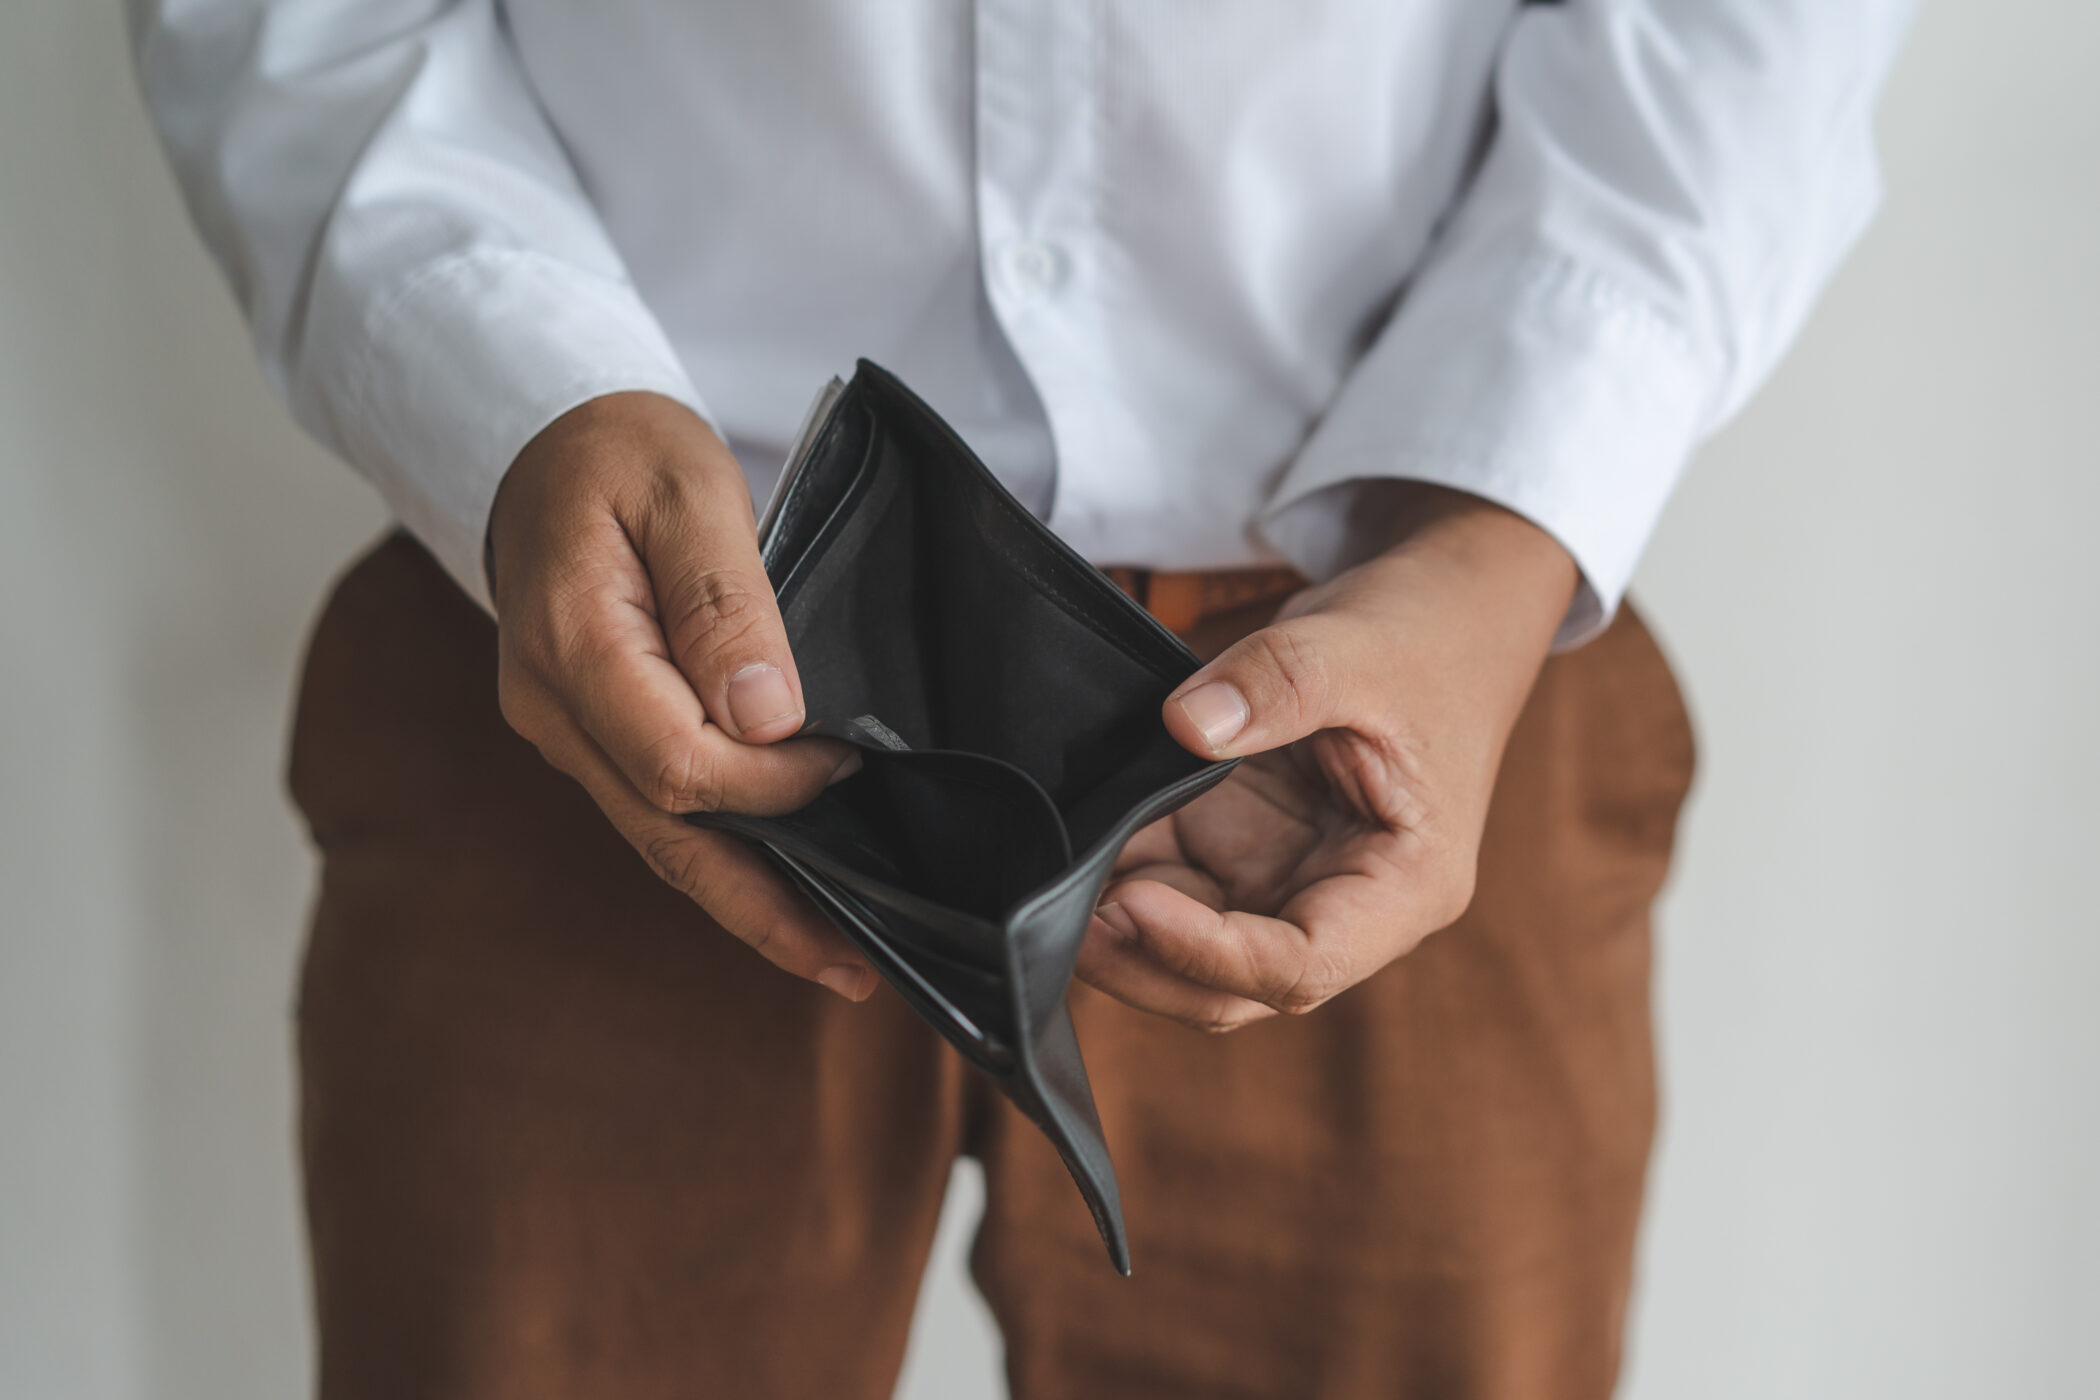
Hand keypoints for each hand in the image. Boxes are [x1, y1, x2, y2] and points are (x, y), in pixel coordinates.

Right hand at [488, 392, 874, 1000]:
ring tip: (836, 957)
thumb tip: (768, 715)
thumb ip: (726, 601)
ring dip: (747, 902)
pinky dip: (722, 859)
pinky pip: (659, 813)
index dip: (770, 784)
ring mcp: (567, 732)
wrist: (546, 444)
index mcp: (572, 645)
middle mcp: (555, 709)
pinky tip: (783, 894)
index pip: (677, 761)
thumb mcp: (688, 491)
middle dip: (763, 905)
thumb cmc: (622, 455)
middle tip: (856, 964)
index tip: (846, 763)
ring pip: (661, 841)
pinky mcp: (593, 737)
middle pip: (665, 834)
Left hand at [1077, 487, 1578, 1031]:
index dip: (1210, 955)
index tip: (1133, 906)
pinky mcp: (1242, 845)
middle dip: (1143, 964)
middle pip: (1234, 985)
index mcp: (1403, 886)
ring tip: (1047, 880)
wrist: (1438, 610)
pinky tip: (1066, 840)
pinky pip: (1169, 881)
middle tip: (1058, 916)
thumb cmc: (1425, 639)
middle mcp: (1342, 902)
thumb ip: (1278, 682)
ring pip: (1188, 946)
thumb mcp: (1359, 646)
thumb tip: (1186, 726)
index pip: (1302, 965)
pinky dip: (1116, 870)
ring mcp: (1285, 878)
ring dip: (1117, 927)